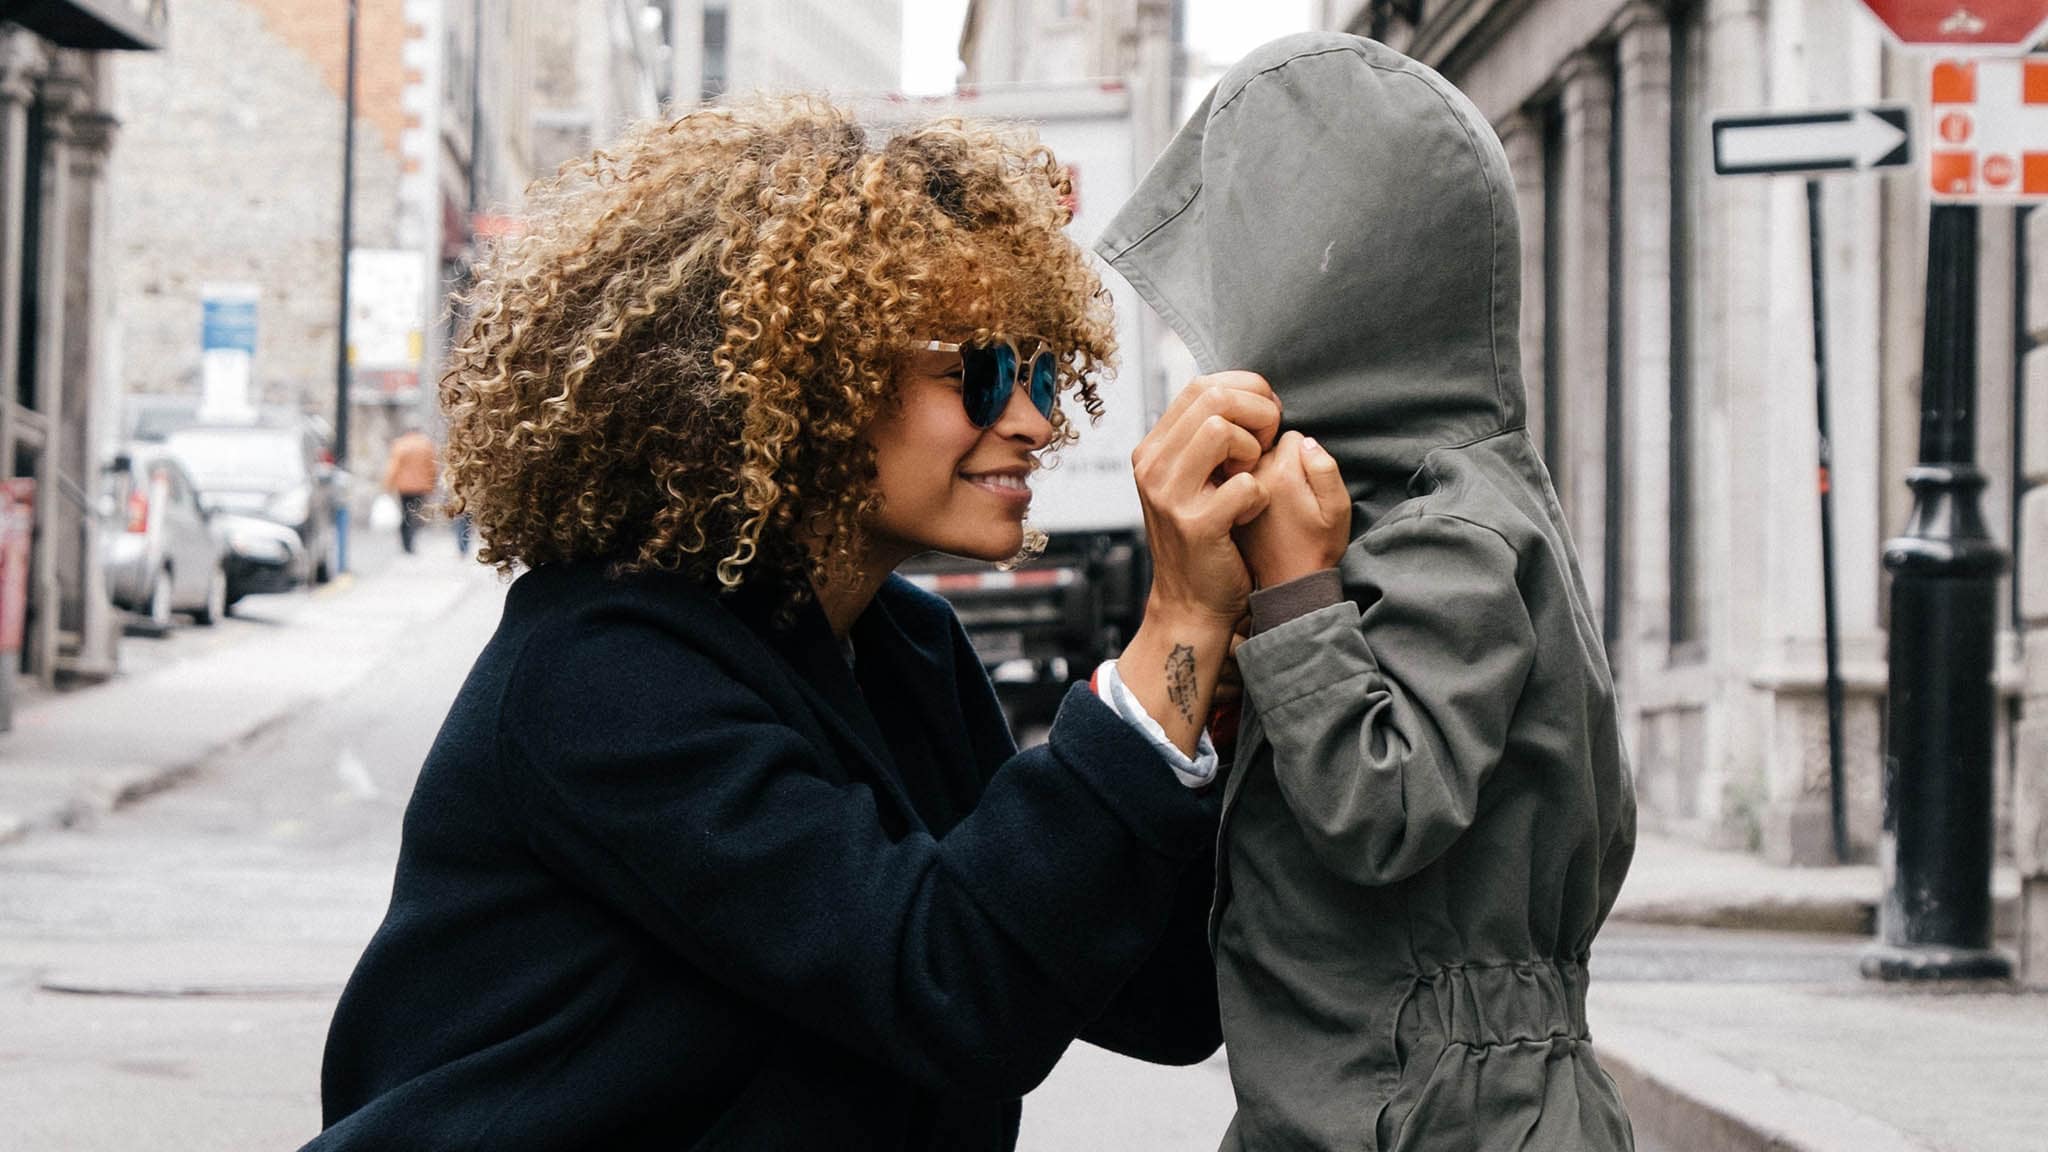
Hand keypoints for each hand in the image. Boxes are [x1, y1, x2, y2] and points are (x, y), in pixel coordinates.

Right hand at [1130, 372, 1281, 627]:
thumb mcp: (1192, 479)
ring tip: (1254, 475)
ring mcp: (1169, 496)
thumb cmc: (1207, 535)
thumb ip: (1205, 439)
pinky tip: (1251, 511)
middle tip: (1267, 444)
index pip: (1201, 385)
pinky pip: (1245, 483)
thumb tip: (1244, 393)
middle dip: (1257, 413)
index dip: (1246, 391)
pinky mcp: (1196, 525)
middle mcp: (1152, 467)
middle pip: (1213, 398)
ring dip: (1254, 449)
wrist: (1192, 603)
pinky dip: (1260, 494)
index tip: (1265, 420)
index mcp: (1152, 449)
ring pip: (1221, 430)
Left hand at [1235, 431, 1349, 587]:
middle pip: (1266, 444)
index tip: (1306, 484)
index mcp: (1283, 472)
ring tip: (1275, 504)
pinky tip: (1255, 510)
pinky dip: (1244, 486)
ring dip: (1261, 472)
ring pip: (1248, 460)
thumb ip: (1325, 469)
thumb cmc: (1317, 547)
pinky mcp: (1222, 502)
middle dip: (1280, 460)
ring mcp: (1233, 488)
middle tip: (1291, 495)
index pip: (1292, 436)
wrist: (1285, 585)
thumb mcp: (1336, 510)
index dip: (1304, 456)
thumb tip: (1305, 441)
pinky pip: (1234, 478)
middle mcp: (1253, 475)